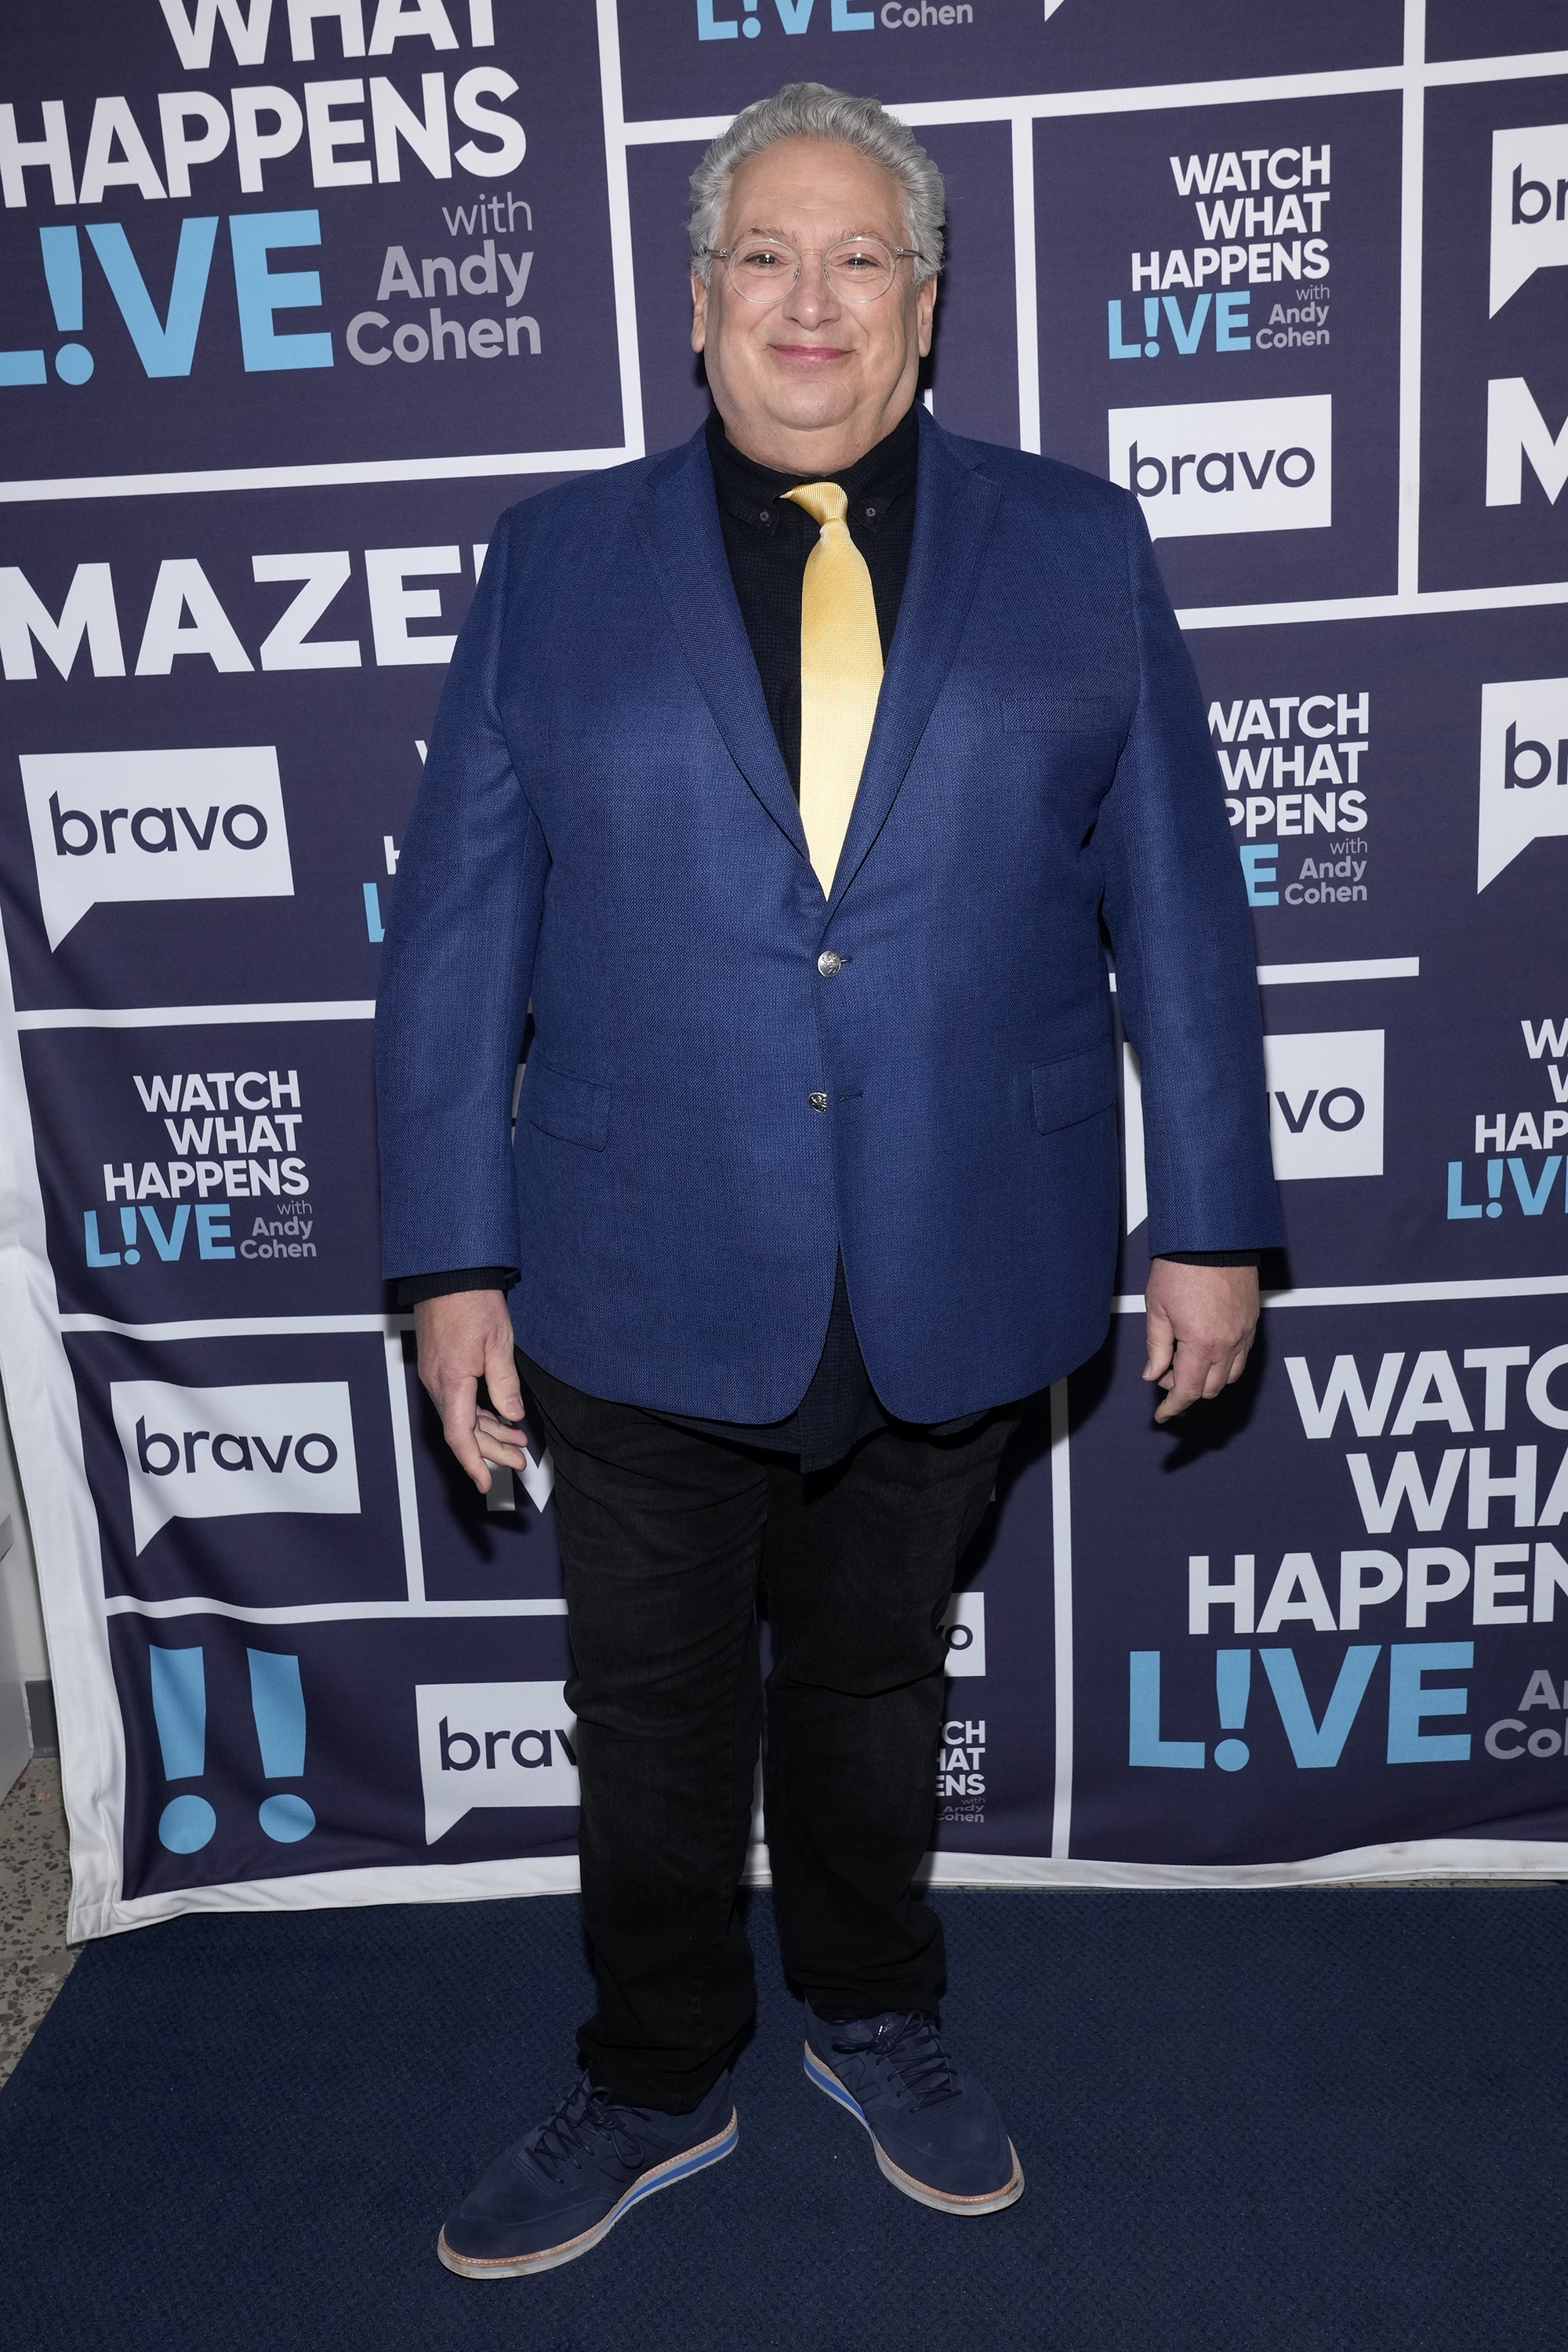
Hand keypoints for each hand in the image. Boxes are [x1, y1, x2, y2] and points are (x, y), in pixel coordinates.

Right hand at [414, 1288, 528, 1493]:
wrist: (449, 1273)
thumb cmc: (474, 1302)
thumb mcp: (499, 1343)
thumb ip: (505, 1384)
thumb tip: (513, 1417)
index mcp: (451, 1381)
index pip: (459, 1435)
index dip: (473, 1463)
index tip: (487, 1484)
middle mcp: (437, 1383)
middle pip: (462, 1431)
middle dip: (491, 1450)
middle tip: (520, 1462)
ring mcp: (436, 1375)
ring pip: (461, 1416)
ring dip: (488, 1433)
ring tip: (518, 1444)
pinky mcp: (440, 1366)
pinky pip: (458, 1401)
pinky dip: (479, 1414)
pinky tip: (501, 1418)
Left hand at [1142, 1260, 1258, 1424]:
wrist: (1213, 1238)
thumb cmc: (1180, 1269)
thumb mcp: (1157, 1309)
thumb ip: (1156, 1347)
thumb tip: (1153, 1375)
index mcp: (1201, 1345)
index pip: (1188, 1390)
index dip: (1173, 1407)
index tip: (1162, 1415)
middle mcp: (1228, 1344)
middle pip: (1210, 1388)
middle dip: (1186, 1389)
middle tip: (1166, 1371)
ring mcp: (1244, 1333)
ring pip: (1229, 1376)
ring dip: (1207, 1378)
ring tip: (1185, 1359)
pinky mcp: (1253, 1322)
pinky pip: (1242, 1356)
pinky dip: (1225, 1363)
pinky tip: (1206, 1349)